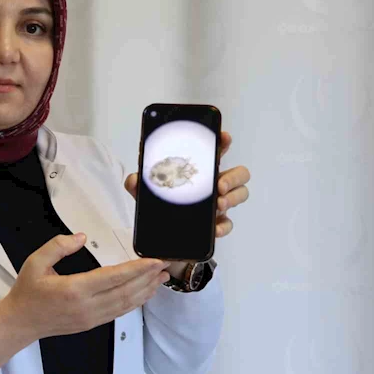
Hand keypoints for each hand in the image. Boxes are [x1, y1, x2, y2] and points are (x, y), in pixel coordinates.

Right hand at [1, 233, 171, 339]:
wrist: (21, 322)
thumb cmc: (28, 293)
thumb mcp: (35, 262)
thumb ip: (58, 246)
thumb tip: (81, 237)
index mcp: (74, 290)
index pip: (113, 277)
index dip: (137, 269)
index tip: (154, 261)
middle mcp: (87, 306)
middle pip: (126, 292)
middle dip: (149, 277)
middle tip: (166, 264)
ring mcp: (91, 318)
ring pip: (126, 304)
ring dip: (147, 290)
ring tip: (162, 278)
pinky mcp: (93, 323)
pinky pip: (120, 312)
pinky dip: (136, 301)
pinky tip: (144, 293)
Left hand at [123, 131, 250, 274]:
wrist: (161, 235)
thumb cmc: (161, 206)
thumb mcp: (147, 192)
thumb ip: (139, 183)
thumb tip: (133, 179)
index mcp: (200, 171)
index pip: (217, 151)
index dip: (223, 142)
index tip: (224, 137)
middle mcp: (214, 185)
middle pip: (238, 174)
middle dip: (233, 177)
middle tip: (219, 185)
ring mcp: (219, 204)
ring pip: (240, 195)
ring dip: (232, 198)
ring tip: (218, 204)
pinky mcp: (217, 224)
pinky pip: (228, 224)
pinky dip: (223, 226)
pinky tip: (215, 228)